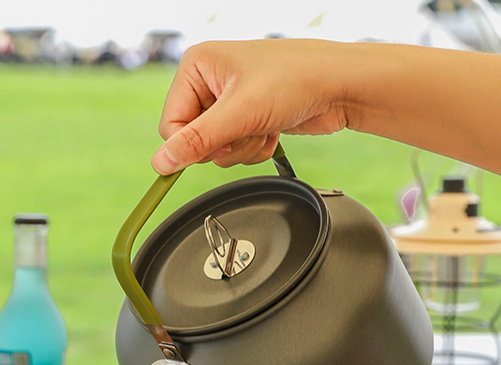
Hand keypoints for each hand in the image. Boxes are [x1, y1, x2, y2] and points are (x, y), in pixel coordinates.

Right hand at [151, 39, 349, 174]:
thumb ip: (197, 141)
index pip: (171, 124)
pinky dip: (256, 148)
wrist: (339, 85)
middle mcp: (210, 81)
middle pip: (196, 140)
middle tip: (248, 128)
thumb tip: (161, 161)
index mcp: (197, 66)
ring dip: (244, 148)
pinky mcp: (249, 118)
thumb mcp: (239, 114)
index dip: (193, 144)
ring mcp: (231, 101)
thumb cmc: (294, 80)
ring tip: (264, 125)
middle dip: (225, 145)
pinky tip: (273, 130)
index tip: (218, 146)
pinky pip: (239, 150)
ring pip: (219, 151)